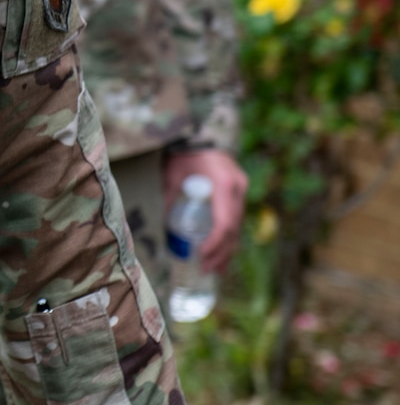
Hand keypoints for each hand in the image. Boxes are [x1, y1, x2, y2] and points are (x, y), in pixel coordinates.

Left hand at [162, 148, 248, 272]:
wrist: (200, 134)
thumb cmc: (183, 154)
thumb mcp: (173, 175)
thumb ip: (170, 199)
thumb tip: (162, 228)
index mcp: (223, 184)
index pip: (224, 222)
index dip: (214, 243)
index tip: (200, 257)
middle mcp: (237, 189)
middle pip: (233, 229)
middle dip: (220, 252)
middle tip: (206, 270)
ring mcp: (241, 190)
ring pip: (237, 227)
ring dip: (227, 249)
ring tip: (215, 269)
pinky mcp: (238, 192)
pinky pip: (235, 219)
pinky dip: (228, 237)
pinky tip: (220, 252)